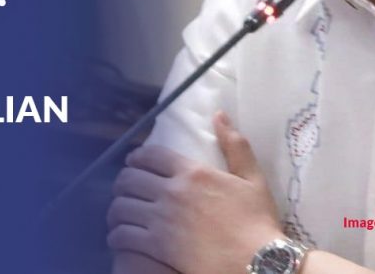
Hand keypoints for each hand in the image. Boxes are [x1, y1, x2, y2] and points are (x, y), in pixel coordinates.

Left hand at [107, 111, 284, 273]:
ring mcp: (162, 220)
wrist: (258, 262)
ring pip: (121, 207)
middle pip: (129, 179)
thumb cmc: (257, 221)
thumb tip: (219, 115)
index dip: (136, 157)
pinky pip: (123, 236)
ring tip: (120, 214)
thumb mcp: (252, 178)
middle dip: (123, 182)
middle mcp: (171, 192)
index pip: (150, 155)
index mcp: (192, 172)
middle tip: (126, 190)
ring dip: (117, 209)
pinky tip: (120, 237)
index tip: (134, 163)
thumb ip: (235, 145)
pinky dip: (117, 235)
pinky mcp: (157, 247)